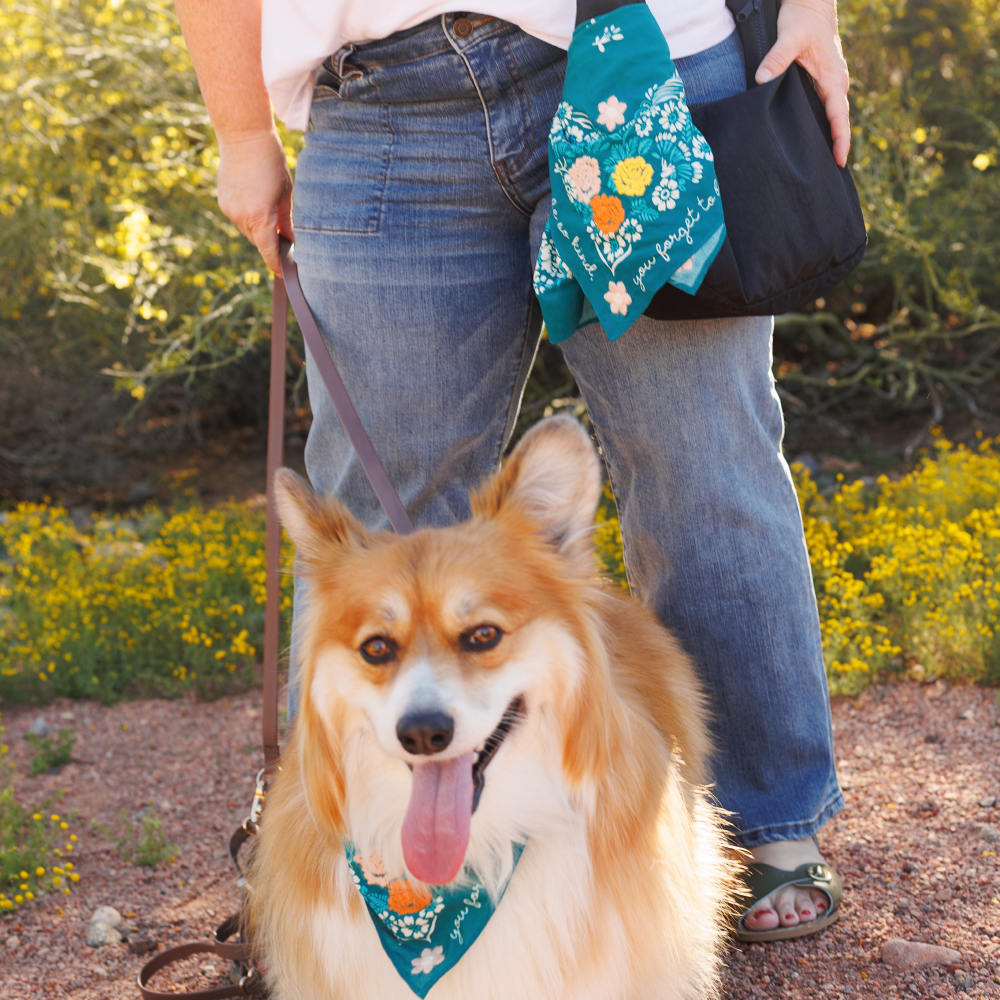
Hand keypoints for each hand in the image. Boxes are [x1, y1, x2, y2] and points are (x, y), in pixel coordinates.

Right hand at [217, 129, 293, 275]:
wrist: (243, 135)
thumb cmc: (271, 161)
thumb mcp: (286, 192)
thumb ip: (287, 220)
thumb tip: (291, 241)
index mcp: (259, 215)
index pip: (268, 251)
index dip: (275, 264)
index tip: (283, 273)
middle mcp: (240, 216)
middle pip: (258, 242)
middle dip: (270, 245)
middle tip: (285, 242)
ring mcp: (229, 209)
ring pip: (247, 231)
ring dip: (259, 229)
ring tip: (271, 214)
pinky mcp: (223, 201)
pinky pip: (238, 218)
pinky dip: (248, 218)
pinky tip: (256, 201)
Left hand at [755, 0, 850, 167]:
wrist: (810, 4)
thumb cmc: (802, 18)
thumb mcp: (789, 36)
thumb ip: (776, 57)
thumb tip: (762, 79)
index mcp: (833, 78)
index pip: (839, 115)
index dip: (840, 139)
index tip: (840, 160)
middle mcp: (835, 84)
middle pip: (838, 122)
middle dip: (836, 147)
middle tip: (830, 176)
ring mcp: (829, 84)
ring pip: (830, 118)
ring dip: (828, 139)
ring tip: (821, 168)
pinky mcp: (821, 84)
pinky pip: (823, 110)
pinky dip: (821, 127)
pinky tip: (810, 143)